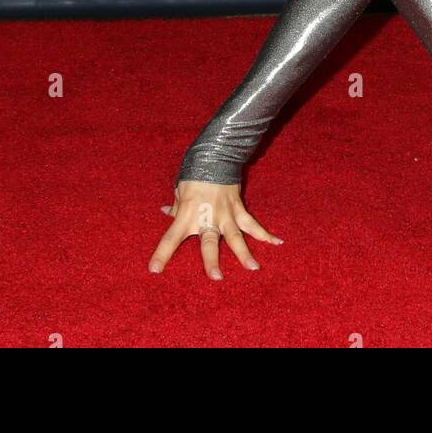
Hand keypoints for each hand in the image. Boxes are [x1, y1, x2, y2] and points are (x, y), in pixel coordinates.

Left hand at [148, 178, 281, 279]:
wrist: (216, 155)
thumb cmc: (194, 173)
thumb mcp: (180, 189)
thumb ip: (177, 206)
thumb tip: (166, 214)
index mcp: (188, 213)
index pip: (171, 237)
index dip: (162, 253)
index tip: (154, 269)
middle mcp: (207, 217)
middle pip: (210, 242)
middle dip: (212, 260)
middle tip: (216, 277)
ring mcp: (226, 214)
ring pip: (235, 236)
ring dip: (244, 253)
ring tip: (253, 268)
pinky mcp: (238, 208)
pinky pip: (252, 224)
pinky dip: (265, 234)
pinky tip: (277, 243)